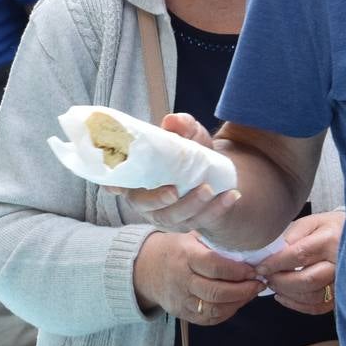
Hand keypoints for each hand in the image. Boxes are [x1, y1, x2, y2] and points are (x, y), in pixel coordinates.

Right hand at [103, 112, 243, 233]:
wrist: (213, 173)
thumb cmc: (191, 152)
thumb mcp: (189, 135)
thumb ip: (182, 126)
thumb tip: (172, 122)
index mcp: (138, 178)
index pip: (117, 183)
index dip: (113, 186)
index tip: (114, 187)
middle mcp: (147, 200)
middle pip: (147, 207)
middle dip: (159, 201)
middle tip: (175, 191)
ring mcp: (166, 216)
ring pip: (175, 219)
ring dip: (193, 206)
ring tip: (209, 190)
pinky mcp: (188, 224)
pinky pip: (201, 221)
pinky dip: (217, 210)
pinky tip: (231, 196)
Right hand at [133, 231, 262, 324]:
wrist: (145, 269)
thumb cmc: (175, 249)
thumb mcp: (190, 236)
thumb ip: (213, 241)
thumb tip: (247, 244)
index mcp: (185, 256)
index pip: (214, 266)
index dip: (237, 270)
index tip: (253, 269)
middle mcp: (182, 280)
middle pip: (216, 292)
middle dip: (243, 290)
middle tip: (259, 283)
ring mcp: (181, 300)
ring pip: (214, 309)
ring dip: (238, 303)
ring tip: (252, 292)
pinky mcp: (182, 313)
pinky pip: (209, 319)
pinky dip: (227, 312)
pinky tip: (238, 302)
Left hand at [254, 210, 341, 315]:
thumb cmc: (331, 229)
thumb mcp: (311, 222)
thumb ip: (292, 236)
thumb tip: (271, 253)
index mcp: (330, 240)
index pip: (299, 255)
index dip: (276, 264)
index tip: (261, 267)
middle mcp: (340, 263)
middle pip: (307, 280)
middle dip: (281, 281)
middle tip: (267, 277)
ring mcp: (344, 282)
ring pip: (312, 296)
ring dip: (288, 294)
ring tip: (275, 285)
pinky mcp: (342, 295)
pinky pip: (318, 307)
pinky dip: (298, 305)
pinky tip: (285, 296)